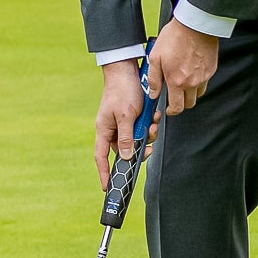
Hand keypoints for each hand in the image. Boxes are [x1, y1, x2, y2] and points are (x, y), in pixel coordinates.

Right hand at [95, 60, 146, 189]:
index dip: (104, 173)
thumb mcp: (125, 115)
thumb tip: (124, 157)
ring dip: (148, 134)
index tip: (108, 188)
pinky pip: (143, 128)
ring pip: (137, 139)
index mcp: (104, 130)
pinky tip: (155, 115)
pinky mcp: (132, 117)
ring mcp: (122, 123)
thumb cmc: (122, 90)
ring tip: (154, 122)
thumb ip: (126, 137)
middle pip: (125, 150)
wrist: (128, 69)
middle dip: (140, 148)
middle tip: (151, 146)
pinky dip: (150, 124)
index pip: (101, 157)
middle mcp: (111, 129)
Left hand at [147, 17, 220, 117]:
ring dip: (190, 92)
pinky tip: (191, 69)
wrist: (194, 25)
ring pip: (198, 94)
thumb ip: (154, 79)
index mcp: (177, 81)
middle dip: (181, 102)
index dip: (172, 111)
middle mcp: (192, 82)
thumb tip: (153, 92)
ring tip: (183, 80)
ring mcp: (204, 76)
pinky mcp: (211, 69)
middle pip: (189, 104)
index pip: (177, 107)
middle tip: (174, 94)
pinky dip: (198, 81)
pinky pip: (205, 81)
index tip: (169, 108)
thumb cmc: (175, 37)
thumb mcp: (155, 57)